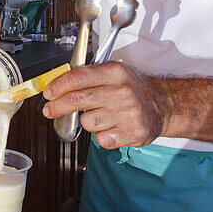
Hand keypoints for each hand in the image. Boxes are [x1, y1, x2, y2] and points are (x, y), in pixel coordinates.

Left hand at [42, 62, 169, 148]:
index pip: (78, 77)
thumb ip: (89, 76)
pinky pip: (100, 139)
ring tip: (99, 115)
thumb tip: (57, 86)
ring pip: (87, 122)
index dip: (58, 86)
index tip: (49, 93)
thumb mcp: (115, 72)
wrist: (163, 105)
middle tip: (49, 109)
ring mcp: (127, 114)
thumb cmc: (134, 88)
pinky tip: (111, 126)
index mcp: (115, 72)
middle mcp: (121, 92)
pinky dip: (100, 135)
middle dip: (56, 107)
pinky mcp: (131, 133)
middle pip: (76, 100)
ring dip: (86, 121)